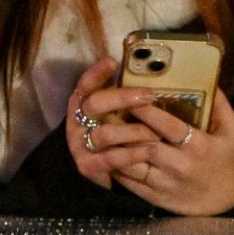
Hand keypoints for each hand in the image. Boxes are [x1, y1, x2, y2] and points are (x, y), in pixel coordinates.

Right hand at [65, 58, 162, 188]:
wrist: (99, 173)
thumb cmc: (112, 136)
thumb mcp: (111, 114)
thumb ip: (119, 99)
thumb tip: (144, 72)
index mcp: (80, 106)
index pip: (84, 85)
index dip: (96, 73)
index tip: (112, 62)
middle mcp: (76, 123)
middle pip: (94, 104)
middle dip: (123, 97)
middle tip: (150, 96)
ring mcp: (79, 145)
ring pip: (105, 133)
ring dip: (134, 131)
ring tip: (157, 132)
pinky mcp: (87, 166)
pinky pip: (111, 159)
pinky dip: (133, 154)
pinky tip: (151, 150)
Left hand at [110, 88, 233, 215]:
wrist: (225, 201)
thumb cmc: (226, 158)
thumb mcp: (231, 129)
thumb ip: (220, 104)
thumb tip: (207, 78)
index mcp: (199, 145)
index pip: (169, 126)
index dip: (147, 111)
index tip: (129, 95)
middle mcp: (180, 165)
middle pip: (145, 146)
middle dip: (122, 129)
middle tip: (102, 112)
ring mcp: (165, 183)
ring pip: (132, 165)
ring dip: (114, 148)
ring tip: (98, 131)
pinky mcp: (154, 197)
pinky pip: (129, 182)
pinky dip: (114, 167)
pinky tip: (103, 153)